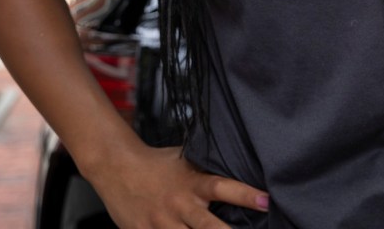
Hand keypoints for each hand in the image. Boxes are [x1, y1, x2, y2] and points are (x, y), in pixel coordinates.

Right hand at [87, 141, 268, 228]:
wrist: (117, 167)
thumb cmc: (157, 164)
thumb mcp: (187, 161)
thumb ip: (207, 171)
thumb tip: (239, 166)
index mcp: (193, 183)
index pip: (223, 187)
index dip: (245, 195)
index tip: (266, 200)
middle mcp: (180, 205)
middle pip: (208, 226)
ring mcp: (161, 223)